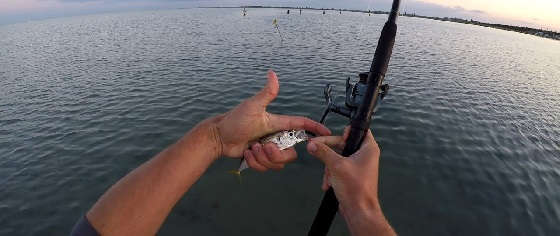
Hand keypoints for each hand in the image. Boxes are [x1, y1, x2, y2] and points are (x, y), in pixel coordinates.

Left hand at [213, 70, 330, 169]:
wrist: (219, 137)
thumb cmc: (235, 120)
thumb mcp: (252, 106)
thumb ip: (266, 93)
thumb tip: (272, 73)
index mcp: (278, 123)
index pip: (301, 124)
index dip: (315, 128)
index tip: (326, 133)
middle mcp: (276, 137)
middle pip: (290, 152)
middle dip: (275, 154)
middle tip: (260, 146)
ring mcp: (269, 150)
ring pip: (278, 162)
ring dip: (262, 159)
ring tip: (251, 149)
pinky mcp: (262, 160)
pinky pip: (267, 168)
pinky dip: (255, 163)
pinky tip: (247, 154)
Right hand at [307, 128, 394, 234]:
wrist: (358, 210)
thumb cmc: (355, 188)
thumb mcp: (335, 166)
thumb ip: (323, 152)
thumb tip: (312, 144)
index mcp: (368, 149)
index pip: (359, 130)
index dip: (346, 132)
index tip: (333, 137)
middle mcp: (365, 155)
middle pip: (343, 144)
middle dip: (329, 152)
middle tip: (316, 149)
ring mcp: (358, 166)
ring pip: (338, 157)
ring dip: (329, 167)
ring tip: (328, 177)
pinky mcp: (352, 175)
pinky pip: (338, 168)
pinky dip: (332, 174)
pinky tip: (329, 184)